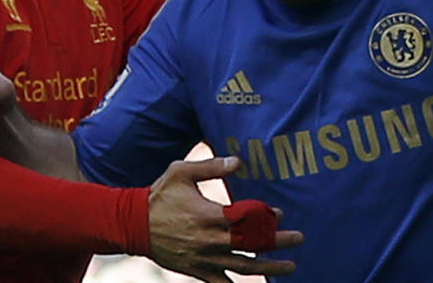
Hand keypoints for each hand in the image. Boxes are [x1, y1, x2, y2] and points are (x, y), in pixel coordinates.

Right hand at [149, 157, 303, 282]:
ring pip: (243, 267)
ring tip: (290, 268)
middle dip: (278, 243)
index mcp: (209, 216)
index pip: (246, 218)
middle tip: (299, 239)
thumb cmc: (160, 195)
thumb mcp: (181, 172)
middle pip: (251, 244)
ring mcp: (204, 259)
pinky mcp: (197, 271)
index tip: (279, 214)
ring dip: (269, 268)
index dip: (266, 217)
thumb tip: (238, 161)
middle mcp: (210, 241)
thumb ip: (211, 166)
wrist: (133, 224)